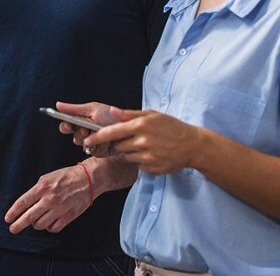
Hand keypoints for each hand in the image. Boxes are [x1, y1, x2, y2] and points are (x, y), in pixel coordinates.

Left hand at [4, 165, 93, 233]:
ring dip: (35, 225)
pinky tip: (49, 223)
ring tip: (35, 222)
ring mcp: (59, 209)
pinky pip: (53, 228)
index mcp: (42, 187)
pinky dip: (49, 227)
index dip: (13, 212)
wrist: (88, 180)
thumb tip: (26, 204)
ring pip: (40, 224)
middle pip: (29, 217)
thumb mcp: (47, 178)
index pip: (23, 202)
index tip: (7, 219)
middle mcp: (49, 199)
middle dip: (18, 225)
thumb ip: (36, 190)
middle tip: (13, 230)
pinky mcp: (68, 216)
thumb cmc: (66, 177)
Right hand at [54, 101, 119, 156]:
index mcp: (82, 121)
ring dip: (90, 139)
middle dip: (79, 133)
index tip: (67, 126)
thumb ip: (74, 109)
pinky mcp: (99, 151)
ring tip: (101, 134)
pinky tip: (107, 141)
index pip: (67, 125)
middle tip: (85, 130)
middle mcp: (85, 132)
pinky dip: (100, 145)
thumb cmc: (112, 115)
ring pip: (82, 144)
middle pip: (74, 136)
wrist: (130, 127)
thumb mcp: (93, 109)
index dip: (65, 126)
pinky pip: (93, 151)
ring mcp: (92, 143)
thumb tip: (57, 105)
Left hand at [82, 108, 205, 175]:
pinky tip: (154, 154)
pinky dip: (142, 161)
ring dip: (132, 152)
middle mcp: (142, 142)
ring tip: (148, 146)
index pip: (112, 132)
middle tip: (136, 139)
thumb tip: (112, 111)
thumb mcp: (152, 115)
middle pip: (118, 146)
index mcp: (140, 126)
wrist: (192, 145)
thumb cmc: (171, 126)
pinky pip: (138, 165)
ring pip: (127, 156)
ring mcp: (147, 156)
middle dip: (122, 143)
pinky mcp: (151, 168)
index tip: (86, 141)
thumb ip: (130, 114)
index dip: (97, 137)